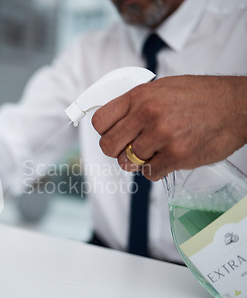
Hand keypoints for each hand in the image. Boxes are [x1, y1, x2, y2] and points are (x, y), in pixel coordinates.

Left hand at [91, 75, 246, 180]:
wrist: (236, 105)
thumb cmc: (200, 96)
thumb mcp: (161, 88)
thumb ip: (135, 104)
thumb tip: (113, 120)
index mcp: (140, 96)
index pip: (100, 122)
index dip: (103, 132)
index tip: (111, 135)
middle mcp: (148, 114)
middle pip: (108, 146)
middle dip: (116, 151)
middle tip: (128, 149)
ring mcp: (162, 136)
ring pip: (128, 162)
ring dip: (139, 161)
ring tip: (154, 150)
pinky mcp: (177, 155)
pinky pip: (150, 173)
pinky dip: (156, 169)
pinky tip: (168, 157)